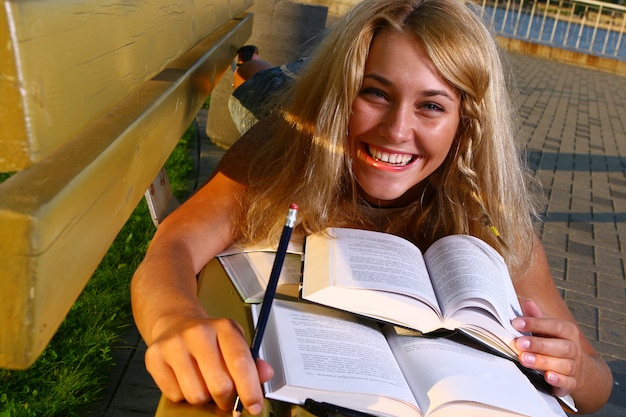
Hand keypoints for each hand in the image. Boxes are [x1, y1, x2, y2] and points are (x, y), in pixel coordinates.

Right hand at [144, 316, 273, 413]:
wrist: (175, 325)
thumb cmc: (209, 339)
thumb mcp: (234, 343)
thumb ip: (251, 362)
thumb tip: (265, 374)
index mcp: (223, 327)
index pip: (239, 363)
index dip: (249, 390)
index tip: (254, 406)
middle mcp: (198, 332)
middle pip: (219, 385)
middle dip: (226, 399)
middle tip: (226, 398)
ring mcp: (174, 344)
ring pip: (196, 395)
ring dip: (204, 398)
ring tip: (204, 383)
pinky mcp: (154, 357)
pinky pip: (175, 395)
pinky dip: (183, 395)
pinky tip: (186, 379)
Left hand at [512, 299, 581, 396]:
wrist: (582, 369)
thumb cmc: (557, 343)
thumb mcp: (549, 329)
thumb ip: (538, 317)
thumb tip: (527, 302)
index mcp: (568, 332)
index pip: (555, 325)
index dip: (535, 323)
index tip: (516, 323)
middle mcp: (573, 349)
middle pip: (561, 346)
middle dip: (539, 345)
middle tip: (519, 344)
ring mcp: (575, 367)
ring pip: (563, 365)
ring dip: (543, 362)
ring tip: (524, 359)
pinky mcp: (572, 383)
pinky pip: (568, 382)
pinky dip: (559, 380)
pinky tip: (548, 378)